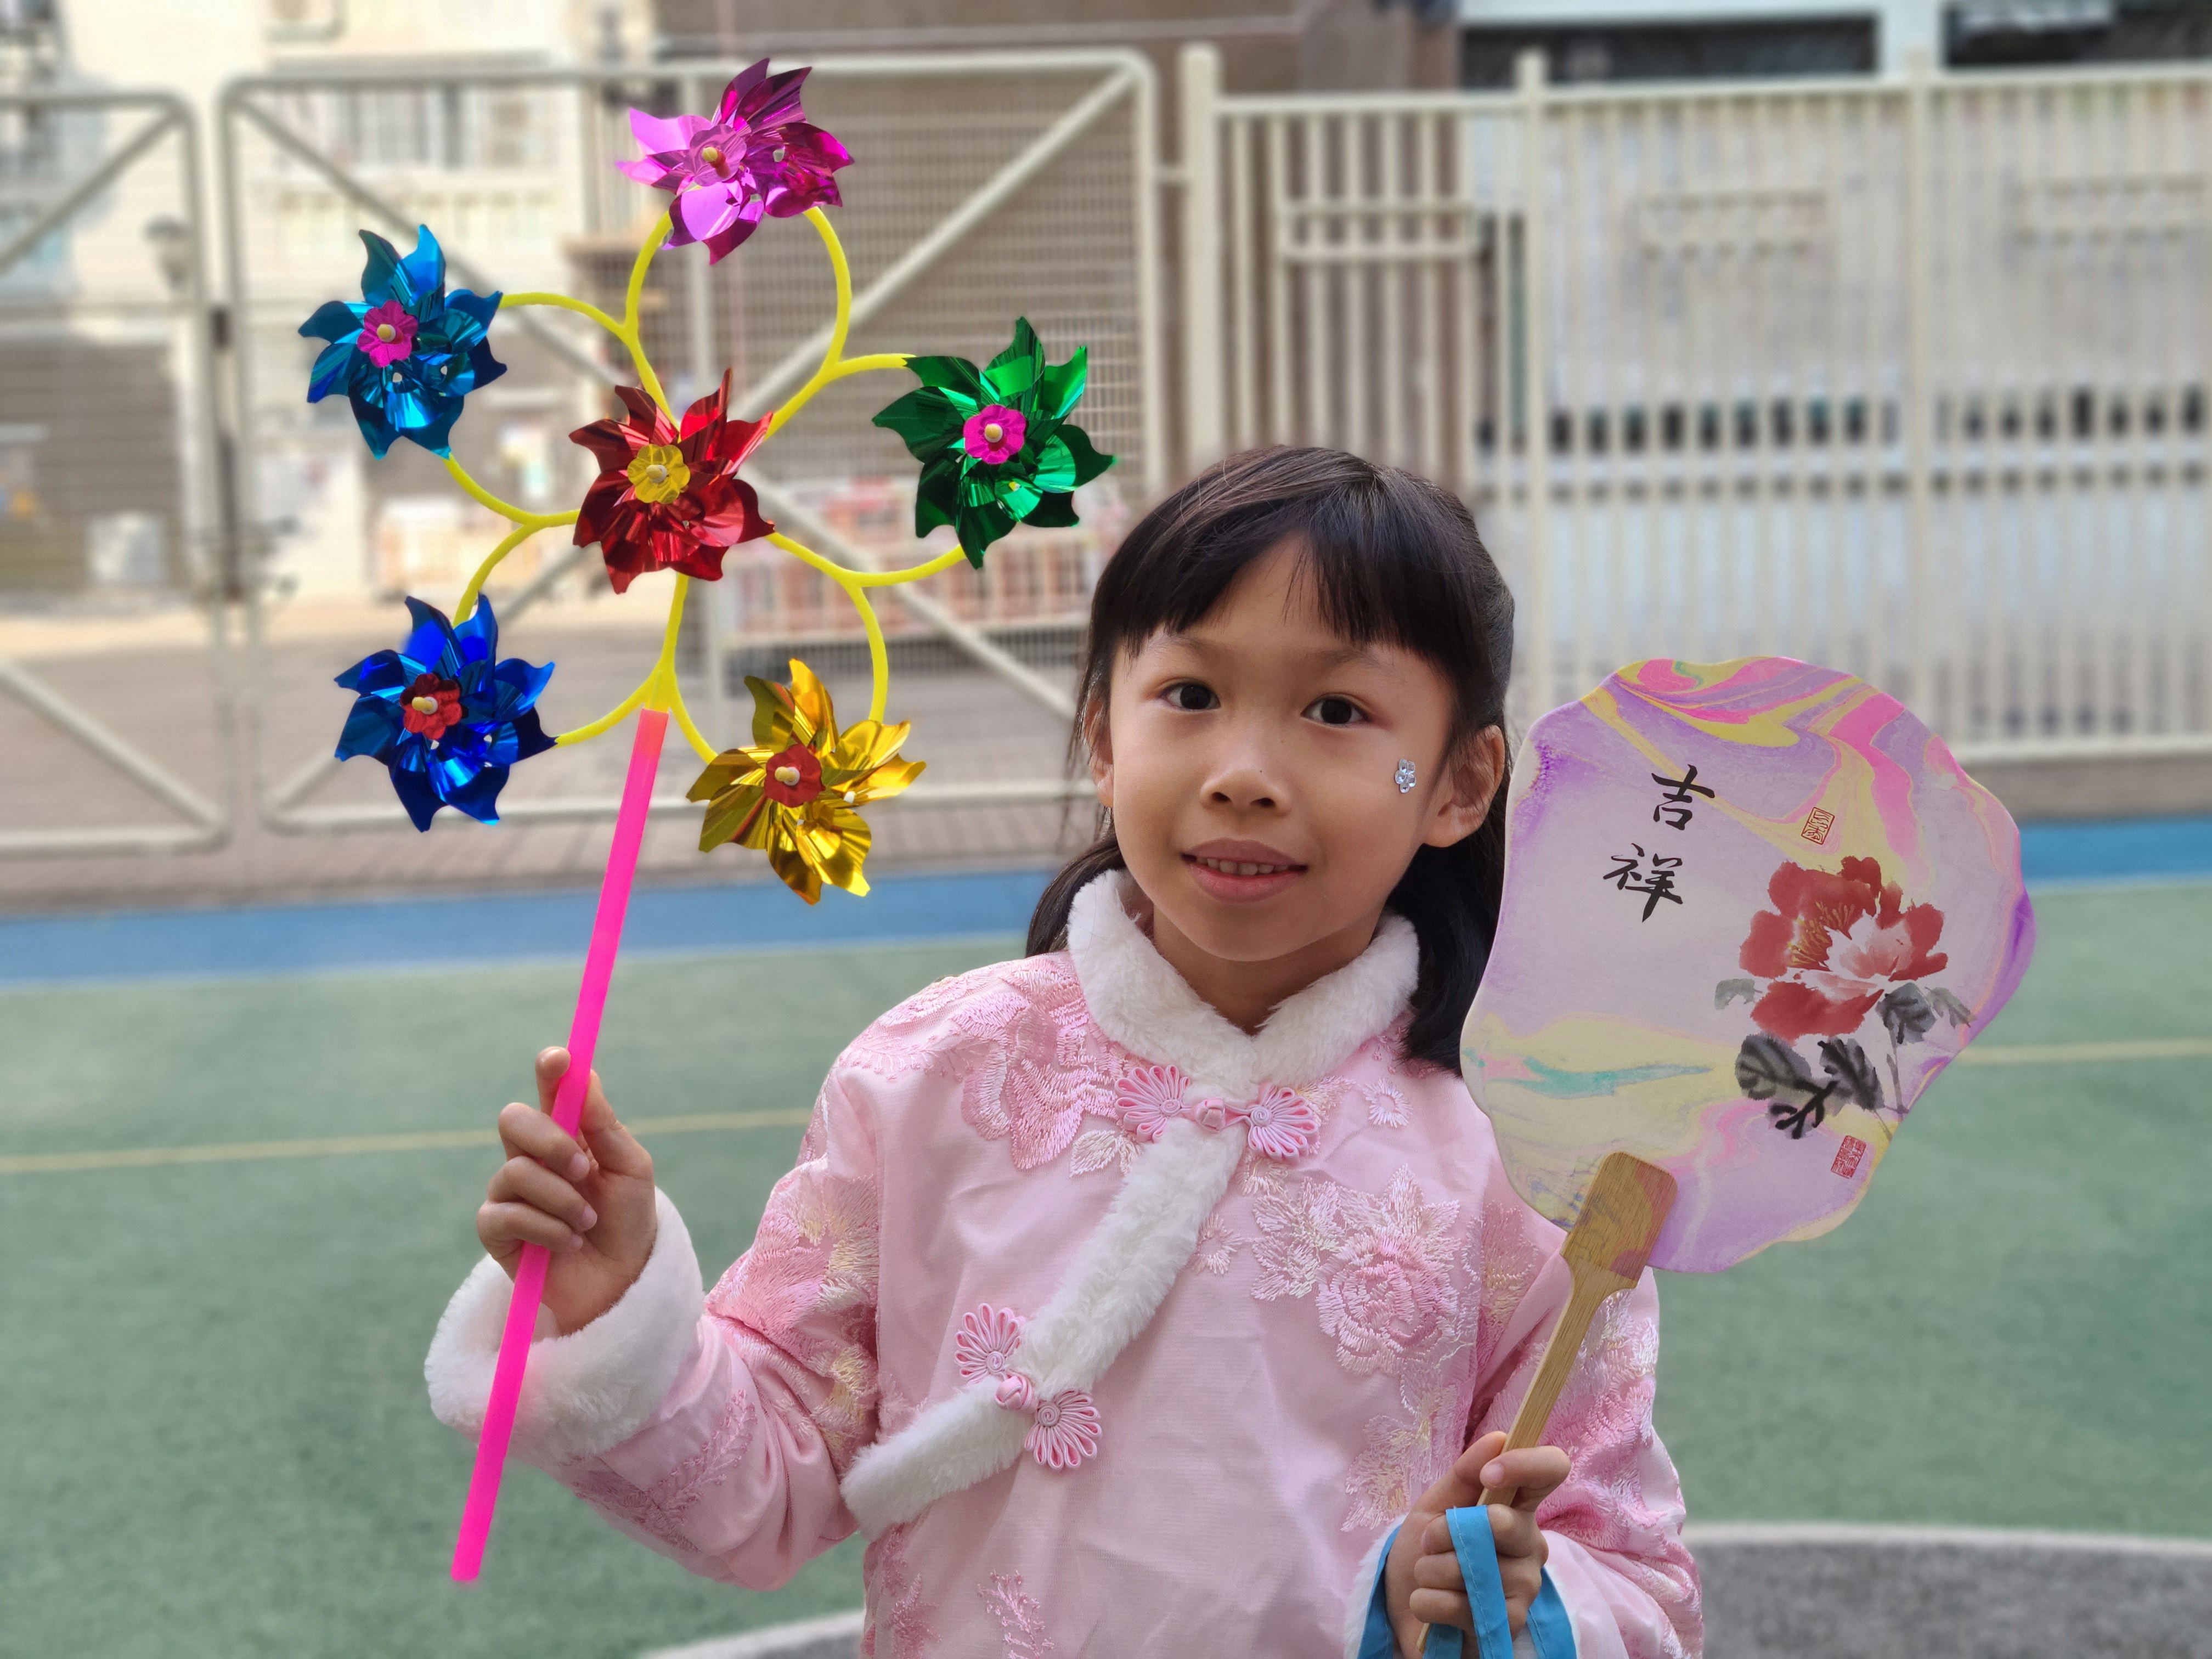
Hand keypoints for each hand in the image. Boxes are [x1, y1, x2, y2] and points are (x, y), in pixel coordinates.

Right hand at [476, 1047, 658, 1335]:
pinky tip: (567, 1244)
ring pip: (515, 1171)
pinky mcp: (496, 1230)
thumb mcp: (630, 1170)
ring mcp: (510, 1191)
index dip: (549, 1070)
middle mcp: (532, 1156)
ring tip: (586, 1223)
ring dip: (561, 1199)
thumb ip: (605, 1126)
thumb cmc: (628, 1221)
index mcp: (567, 1134)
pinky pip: (505, 1214)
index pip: (549, 1091)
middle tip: (583, 1168)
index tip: (559, 1059)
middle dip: (550, 1141)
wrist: (621, 1280)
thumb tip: (584, 1075)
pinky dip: (546, 1229)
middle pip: (513, 1120)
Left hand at [1382, 1430, 1572, 1655]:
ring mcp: (1525, 1587)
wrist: (1406, 1604)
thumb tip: (1499, 1437)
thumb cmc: (1428, 1550)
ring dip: (1430, 1570)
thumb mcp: (1435, 1506)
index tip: (1487, 1475)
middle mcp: (1531, 1546)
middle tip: (1430, 1542)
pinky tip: (1429, 1604)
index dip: (1524, 1465)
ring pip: (1472, 1568)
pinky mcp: (1508, 1625)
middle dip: (1446, 1531)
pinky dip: (1427, 1602)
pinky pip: (1459, 1605)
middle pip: (1502, 1523)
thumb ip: (1464, 1474)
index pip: (1550, 1472)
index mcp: (1518, 1508)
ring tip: (1429, 1577)